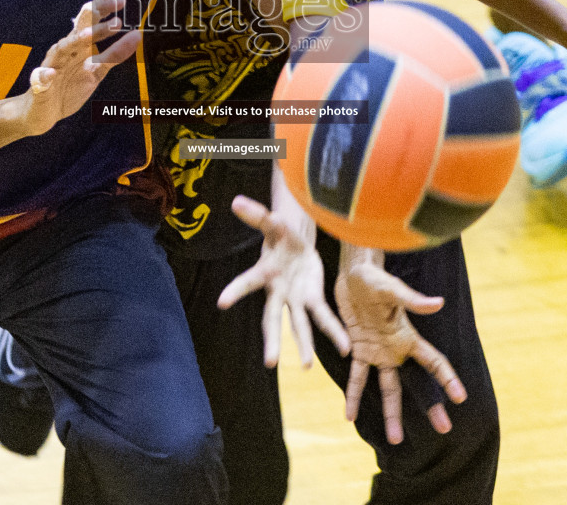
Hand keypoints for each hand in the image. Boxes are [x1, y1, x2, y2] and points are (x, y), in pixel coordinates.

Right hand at [21, 0, 140, 134]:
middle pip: (78, 31)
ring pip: (61, 50)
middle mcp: (65, 51)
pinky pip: (41, 79)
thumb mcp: (97, 71)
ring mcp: (52, 66)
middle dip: (94, 22)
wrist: (43, 113)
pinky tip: (50, 73)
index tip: (121, 1)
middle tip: (116, 19)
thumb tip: (136, 35)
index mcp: (78, 46)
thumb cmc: (69, 86)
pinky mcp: (40, 86)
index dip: (104, 10)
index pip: (90, 21)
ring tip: (87, 36)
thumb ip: (114, 54)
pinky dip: (45, 75)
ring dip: (74, 42)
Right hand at [218, 195, 350, 366]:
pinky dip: (334, 331)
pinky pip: (323, 316)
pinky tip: (345, 348)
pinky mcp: (313, 298)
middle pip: (273, 318)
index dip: (235, 291)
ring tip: (306, 365)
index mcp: (264, 272)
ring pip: (298, 325)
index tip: (221, 302)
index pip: (247, 282)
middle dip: (273, 339)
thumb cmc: (280, 235)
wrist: (296, 243)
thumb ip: (258, 215)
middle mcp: (277, 292)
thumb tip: (236, 201)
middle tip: (270, 363)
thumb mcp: (272, 223)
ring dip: (303, 344)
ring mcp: (295, 298)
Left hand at [336, 258, 466, 444]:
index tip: (461, 398)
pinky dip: (353, 395)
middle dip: (428, 406)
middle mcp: (395, 348)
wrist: (353, 272)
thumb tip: (438, 303)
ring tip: (394, 439)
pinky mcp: (357, 348)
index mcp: (408, 336)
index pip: (434, 362)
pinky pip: (356, 376)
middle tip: (443, 429)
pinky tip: (349, 415)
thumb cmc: (376, 278)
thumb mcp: (393, 290)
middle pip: (414, 383)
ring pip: (386, 388)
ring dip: (390, 412)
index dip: (448, 379)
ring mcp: (377, 351)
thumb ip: (413, 301)